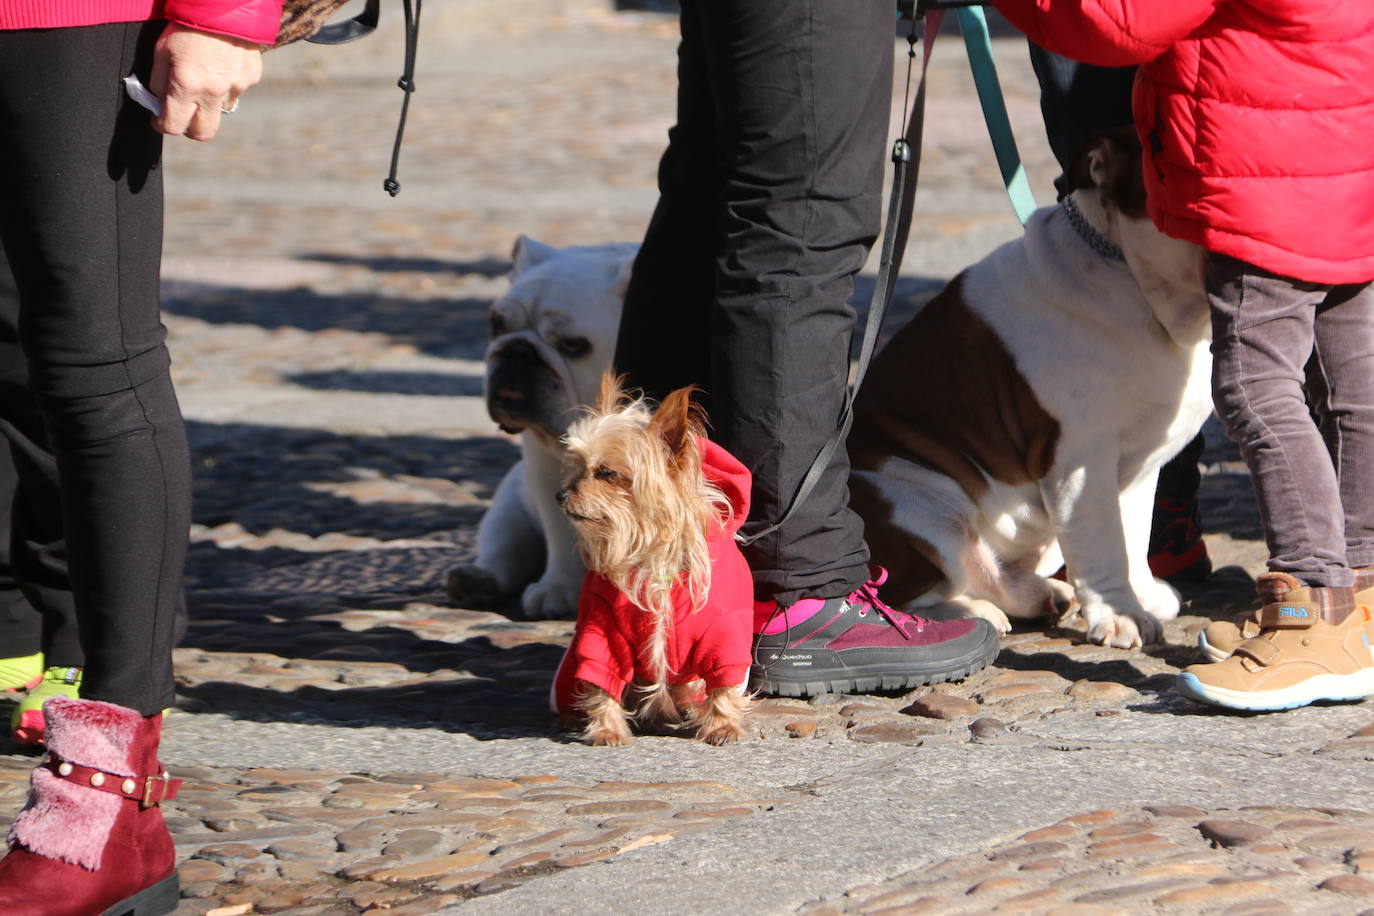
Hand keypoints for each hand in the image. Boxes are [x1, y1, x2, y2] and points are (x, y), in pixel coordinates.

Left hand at [149, 23, 263, 140]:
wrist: (223, 4)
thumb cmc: (186, 24)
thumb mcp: (162, 50)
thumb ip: (159, 81)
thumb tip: (158, 102)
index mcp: (186, 84)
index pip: (173, 125)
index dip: (162, 125)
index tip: (158, 119)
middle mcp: (212, 91)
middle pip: (203, 133)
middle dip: (189, 128)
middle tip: (182, 114)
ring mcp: (235, 86)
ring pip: (220, 111)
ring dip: (210, 104)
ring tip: (204, 80)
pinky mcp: (250, 78)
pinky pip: (236, 91)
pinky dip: (226, 85)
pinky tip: (221, 66)